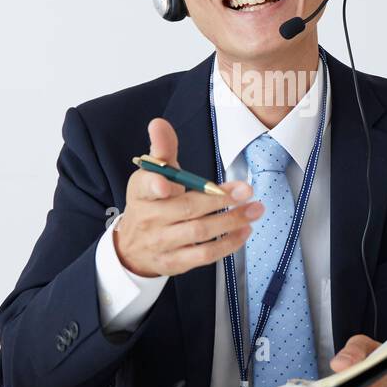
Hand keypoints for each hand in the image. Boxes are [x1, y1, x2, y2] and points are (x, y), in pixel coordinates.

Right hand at [114, 117, 263, 277]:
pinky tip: (244, 231)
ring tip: (255, 210)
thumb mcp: (152, 174)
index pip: (145, 186)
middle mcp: (148, 218)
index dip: (156, 184)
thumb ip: (162, 149)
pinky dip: (226, 244)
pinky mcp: (174, 263)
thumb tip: (159, 123)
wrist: (132, 247)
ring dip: (230, 221)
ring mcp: (161, 243)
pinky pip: (203, 255)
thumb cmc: (151, 203)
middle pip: (185, 208)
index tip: (168, 182)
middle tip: (247, 190)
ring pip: (198, 232)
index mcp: (141, 192)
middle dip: (218, 199)